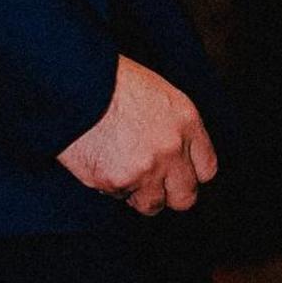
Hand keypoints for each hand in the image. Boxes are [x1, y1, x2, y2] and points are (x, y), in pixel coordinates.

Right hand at [57, 55, 217, 216]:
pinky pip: (119, 197)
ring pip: (152, 204)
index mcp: (185, 121)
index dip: (189, 172)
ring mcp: (145, 170)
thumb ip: (172, 126)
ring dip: (138, 193)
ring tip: (121, 168)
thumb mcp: (156, 91)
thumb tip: (174, 151)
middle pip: (185, 196)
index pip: (206, 168)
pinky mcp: (116, 182)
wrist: (75, 82)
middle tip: (152, 180)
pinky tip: (100, 159)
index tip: (178, 171)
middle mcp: (171, 149)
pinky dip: (110, 185)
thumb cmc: (110, 78)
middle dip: (169, 192)